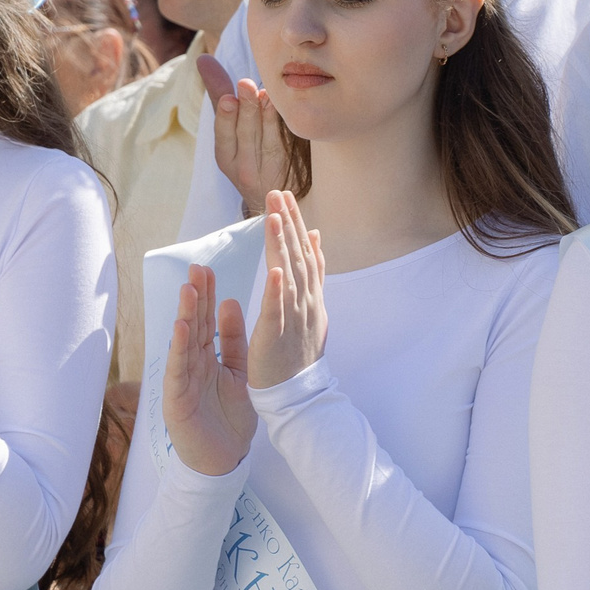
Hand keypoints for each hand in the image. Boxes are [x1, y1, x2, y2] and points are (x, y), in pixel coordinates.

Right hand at [163, 264, 255, 475]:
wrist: (224, 460)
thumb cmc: (230, 418)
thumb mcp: (239, 372)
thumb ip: (234, 341)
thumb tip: (231, 302)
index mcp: (208, 358)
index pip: (205, 320)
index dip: (206, 296)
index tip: (208, 269)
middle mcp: (192, 365)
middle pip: (193, 325)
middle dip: (195, 297)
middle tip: (196, 267)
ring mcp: (183, 380)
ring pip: (183, 343)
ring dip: (185, 315)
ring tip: (188, 289)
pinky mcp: (177, 398)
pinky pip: (179, 369)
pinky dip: (179, 347)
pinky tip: (181, 326)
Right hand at [213, 68, 293, 216]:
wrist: (272, 196)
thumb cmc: (248, 152)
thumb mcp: (230, 130)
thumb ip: (220, 95)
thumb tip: (204, 60)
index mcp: (226, 156)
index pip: (223, 135)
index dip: (225, 118)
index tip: (227, 99)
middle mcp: (244, 167)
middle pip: (246, 134)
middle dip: (246, 109)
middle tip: (247, 86)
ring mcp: (268, 172)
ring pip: (268, 140)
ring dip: (267, 116)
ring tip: (266, 94)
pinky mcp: (290, 173)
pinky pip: (289, 148)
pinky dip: (286, 128)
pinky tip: (286, 110)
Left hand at [245, 191, 327, 388]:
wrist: (301, 396)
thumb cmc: (300, 354)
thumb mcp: (312, 308)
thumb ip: (313, 274)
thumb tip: (315, 238)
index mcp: (311, 297)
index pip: (305, 253)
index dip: (296, 224)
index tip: (286, 197)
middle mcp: (307, 302)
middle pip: (298, 257)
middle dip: (288, 224)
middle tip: (277, 193)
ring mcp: (295, 318)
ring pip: (289, 276)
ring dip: (282, 245)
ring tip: (273, 216)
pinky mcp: (278, 336)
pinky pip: (278, 310)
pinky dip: (277, 289)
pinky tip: (275, 268)